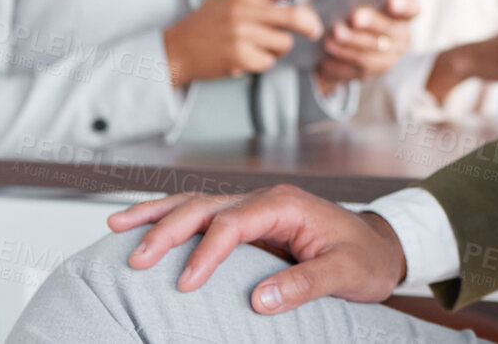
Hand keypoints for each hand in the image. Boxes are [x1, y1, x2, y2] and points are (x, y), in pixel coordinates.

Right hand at [108, 185, 405, 313]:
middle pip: (205, 206)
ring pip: (197, 204)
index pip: (233, 222)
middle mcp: (265, 199)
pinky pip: (204, 216)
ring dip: (157, 214)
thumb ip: (306, 283)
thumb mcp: (346, 273)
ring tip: (116, 225)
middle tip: (134, 257)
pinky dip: (171, 217)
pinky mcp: (249, 223)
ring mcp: (255, 208)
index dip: (206, 252)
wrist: (381, 246)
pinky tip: (143, 224)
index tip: (184, 284)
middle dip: (166, 228)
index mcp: (285, 204)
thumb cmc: (366, 259)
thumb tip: (260, 298)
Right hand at [162, 0, 333, 87]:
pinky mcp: (239, 57)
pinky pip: (270, 61)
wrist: (177, 48)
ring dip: (280, 47)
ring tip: (261, 45)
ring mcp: (242, 34)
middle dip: (310, 25)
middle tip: (314, 30)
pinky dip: (264, 62)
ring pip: (285, 42)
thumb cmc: (210, 20)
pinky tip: (247, 57)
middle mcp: (244, 9)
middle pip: (295, 16)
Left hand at [313, 0, 419, 92]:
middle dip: (371, 24)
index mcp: (406, 15)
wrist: (348, 40)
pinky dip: (339, 64)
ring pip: (370, 54)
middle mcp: (402, 38)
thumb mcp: (361, 1)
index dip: (404, 5)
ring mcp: (388, 59)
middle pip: (389, 31)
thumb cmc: (356, 10)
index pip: (412, 9)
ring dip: (349, 46)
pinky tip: (326, 58)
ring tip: (331, 38)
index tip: (391, 1)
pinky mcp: (370, 74)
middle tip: (354, 17)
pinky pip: (355, 71)